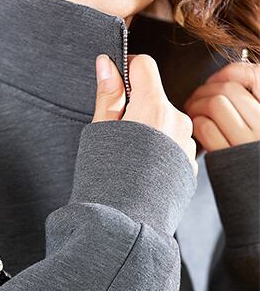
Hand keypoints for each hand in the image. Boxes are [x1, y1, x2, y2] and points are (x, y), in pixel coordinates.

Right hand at [93, 52, 197, 178]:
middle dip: (137, 108)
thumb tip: (106, 63)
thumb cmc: (107, 182)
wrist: (125, 226)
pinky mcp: (189, 165)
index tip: (116, 88)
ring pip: (167, 123)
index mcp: (153, 107)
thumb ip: (107, 96)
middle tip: (118, 136)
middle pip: (156, 98)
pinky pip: (174, 146)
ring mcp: (186, 144)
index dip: (127, 71)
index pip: (145, 66)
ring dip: (151, 131)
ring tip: (132, 160)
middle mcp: (177, 121)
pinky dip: (160, 152)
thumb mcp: (100, 133)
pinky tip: (143, 172)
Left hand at [182, 60, 259, 151]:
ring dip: (196, 106)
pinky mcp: (228, 156)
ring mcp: (247, 140)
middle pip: (228, 89)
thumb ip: (248, 106)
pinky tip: (195, 131)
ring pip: (215, 104)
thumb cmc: (252, 160)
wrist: (256, 198)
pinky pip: (206, 128)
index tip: (214, 82)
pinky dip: (195, 124)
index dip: (228, 73)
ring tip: (192, 115)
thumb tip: (221, 83)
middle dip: (204, 90)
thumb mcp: (257, 128)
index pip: (254, 75)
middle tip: (194, 100)